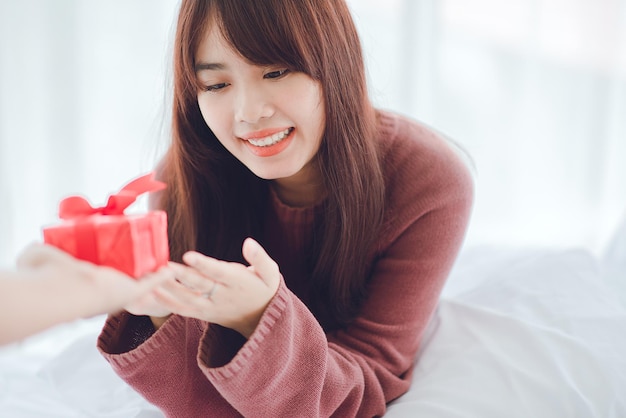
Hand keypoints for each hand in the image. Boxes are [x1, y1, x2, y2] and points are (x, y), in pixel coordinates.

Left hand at [17, 243, 173, 317]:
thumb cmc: (46, 275)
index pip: (97, 273)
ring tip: (157, 256)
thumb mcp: (38, 254)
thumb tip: (38, 244)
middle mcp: (102, 291)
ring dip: (149, 270)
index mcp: (81, 285)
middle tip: (138, 251)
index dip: (105, 264)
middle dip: (130, 265)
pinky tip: (171, 268)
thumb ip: (39, 248)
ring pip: (140, 279)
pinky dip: (163, 276)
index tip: (112, 253)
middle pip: (120, 275)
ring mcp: (118, 291)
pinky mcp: (132, 290)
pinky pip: (153, 282)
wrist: (62, 288)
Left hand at [153, 238, 280, 337]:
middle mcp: (223, 296)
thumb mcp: (270, 273)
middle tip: (163, 266)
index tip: (189, 256)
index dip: (204, 265)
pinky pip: (183, 310)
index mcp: (238, 282)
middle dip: (181, 276)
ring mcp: (211, 307)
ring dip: (169, 290)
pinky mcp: (204, 313)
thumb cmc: (264, 289)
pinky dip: (167, 302)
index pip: (219, 272)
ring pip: (188, 299)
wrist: (261, 320)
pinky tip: (152, 292)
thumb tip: (249, 242)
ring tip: (152, 278)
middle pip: (200, 285)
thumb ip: (260, 257)